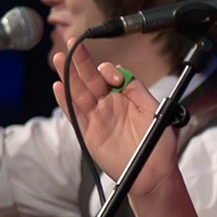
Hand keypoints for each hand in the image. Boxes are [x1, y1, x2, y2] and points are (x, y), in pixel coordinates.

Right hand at [49, 37, 179, 199]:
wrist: (153, 173)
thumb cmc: (158, 144)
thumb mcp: (154, 110)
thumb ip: (138, 90)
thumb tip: (124, 74)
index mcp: (125, 96)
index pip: (110, 75)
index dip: (109, 71)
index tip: (114, 79)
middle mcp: (109, 104)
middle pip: (90, 78)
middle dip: (81, 61)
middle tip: (72, 43)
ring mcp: (97, 117)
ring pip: (79, 92)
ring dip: (68, 75)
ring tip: (58, 58)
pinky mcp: (88, 132)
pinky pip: (74, 114)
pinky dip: (65, 101)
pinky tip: (59, 87)